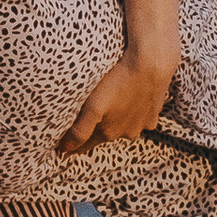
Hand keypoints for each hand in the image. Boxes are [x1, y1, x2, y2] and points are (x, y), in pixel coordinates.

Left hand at [59, 53, 176, 152]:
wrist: (152, 65)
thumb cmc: (118, 82)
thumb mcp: (93, 107)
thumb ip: (79, 131)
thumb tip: (64, 150)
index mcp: (109, 133)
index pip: (86, 144)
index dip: (74, 144)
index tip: (63, 145)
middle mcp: (127, 132)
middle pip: (105, 133)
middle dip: (95, 129)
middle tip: (84, 119)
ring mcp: (143, 122)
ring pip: (123, 124)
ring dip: (116, 118)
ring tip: (109, 106)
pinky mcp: (154, 111)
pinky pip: (139, 115)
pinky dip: (133, 110)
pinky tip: (130, 98)